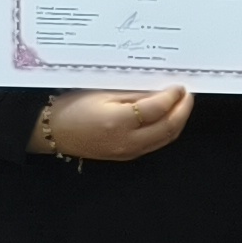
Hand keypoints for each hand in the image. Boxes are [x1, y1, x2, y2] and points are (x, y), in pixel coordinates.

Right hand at [36, 87, 192, 162]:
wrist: (53, 132)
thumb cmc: (72, 107)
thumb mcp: (100, 93)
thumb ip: (133, 94)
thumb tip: (161, 92)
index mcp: (118, 122)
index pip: (156, 110)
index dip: (172, 97)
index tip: (180, 86)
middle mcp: (127, 141)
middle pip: (168, 128)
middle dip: (183, 110)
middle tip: (188, 94)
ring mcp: (129, 152)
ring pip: (165, 138)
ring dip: (178, 121)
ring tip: (183, 104)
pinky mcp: (128, 156)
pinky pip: (156, 143)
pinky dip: (167, 130)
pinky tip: (169, 117)